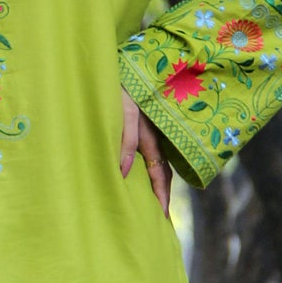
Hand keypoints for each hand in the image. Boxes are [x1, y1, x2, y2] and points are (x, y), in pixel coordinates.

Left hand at [119, 86, 170, 217]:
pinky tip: (138, 176)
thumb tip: (123, 172)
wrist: (119, 62)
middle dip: (162, 196)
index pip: (160, 174)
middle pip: (162, 172)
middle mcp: (153, 136)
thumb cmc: (119, 85)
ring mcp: (149, 131)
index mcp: (151, 136)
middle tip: (161, 220)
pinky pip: (148, 153)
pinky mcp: (140, 125)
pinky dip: (147, 169)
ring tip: (152, 204)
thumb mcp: (122, 110)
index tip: (162, 219)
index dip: (161, 197)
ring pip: (157, 163)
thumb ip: (125, 139)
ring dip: (156, 184)